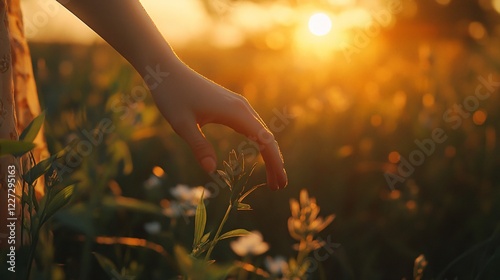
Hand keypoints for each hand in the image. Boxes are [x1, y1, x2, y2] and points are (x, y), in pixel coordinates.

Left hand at [149, 59, 287, 189]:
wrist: (168, 70)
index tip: (280, 183)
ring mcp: (238, 105)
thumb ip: (199, 146)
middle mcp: (242, 107)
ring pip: (262, 131)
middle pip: (267, 137)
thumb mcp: (181, 124)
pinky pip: (253, 126)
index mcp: (235, 112)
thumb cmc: (172, 95)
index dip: (274, 163)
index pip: (264, 141)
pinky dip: (260, 142)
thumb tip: (211, 171)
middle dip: (275, 162)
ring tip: (272, 176)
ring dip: (269, 153)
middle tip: (279, 187)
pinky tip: (259, 153)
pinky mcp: (232, 105)